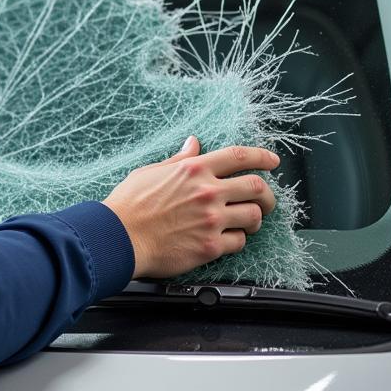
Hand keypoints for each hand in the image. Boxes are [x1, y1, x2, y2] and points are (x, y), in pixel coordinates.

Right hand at [102, 136, 278, 278]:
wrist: (118, 237)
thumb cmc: (129, 205)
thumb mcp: (150, 172)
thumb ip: (178, 160)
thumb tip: (194, 144)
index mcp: (194, 170)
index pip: (239, 157)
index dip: (262, 157)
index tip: (272, 161)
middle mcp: (207, 193)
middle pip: (257, 187)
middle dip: (266, 194)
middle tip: (264, 200)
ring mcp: (211, 220)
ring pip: (254, 216)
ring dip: (254, 219)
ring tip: (246, 222)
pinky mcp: (210, 246)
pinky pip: (239, 242)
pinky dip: (237, 240)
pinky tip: (226, 239)